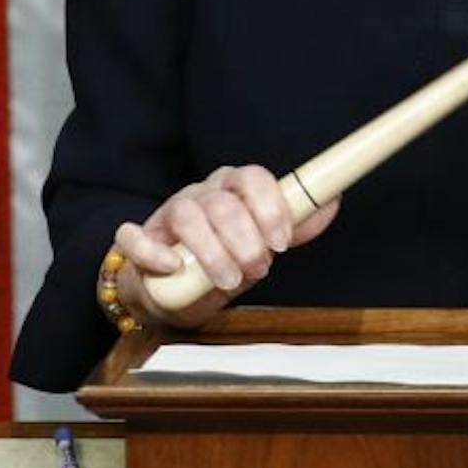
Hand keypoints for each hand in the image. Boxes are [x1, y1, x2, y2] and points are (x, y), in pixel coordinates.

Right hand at [110, 165, 341, 328]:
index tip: (281, 242)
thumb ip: (295, 225)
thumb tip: (332, 200)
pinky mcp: (138, 239)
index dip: (269, 207)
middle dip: (245, 239)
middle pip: (222, 202)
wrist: (177, 290)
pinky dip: (153, 252)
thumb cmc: (225, 257)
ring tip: (228, 279)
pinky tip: (173, 267)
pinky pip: (135, 236)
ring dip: (211, 250)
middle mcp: (201, 195)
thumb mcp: (264, 243)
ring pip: (186, 215)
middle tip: (258, 269)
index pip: (252, 177)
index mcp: (233, 189)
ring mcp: (168, 214)